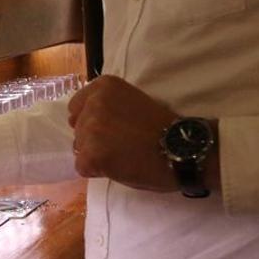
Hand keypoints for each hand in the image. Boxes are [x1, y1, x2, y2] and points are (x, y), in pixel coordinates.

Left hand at [68, 75, 190, 192]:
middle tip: (122, 145)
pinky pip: (82, 168)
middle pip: (78, 129)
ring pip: (79, 149)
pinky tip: (119, 167)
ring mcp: (91, 129)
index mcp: (103, 86)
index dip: (90, 122)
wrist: (182, 149)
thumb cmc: (161, 127)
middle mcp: (93, 103)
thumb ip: (106, 105)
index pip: (76, 107)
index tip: (111, 130)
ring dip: (96, 156)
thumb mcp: (131, 101)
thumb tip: (83, 121)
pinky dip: (97, 172)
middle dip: (94, 140)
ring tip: (123, 156)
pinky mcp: (92, 154)